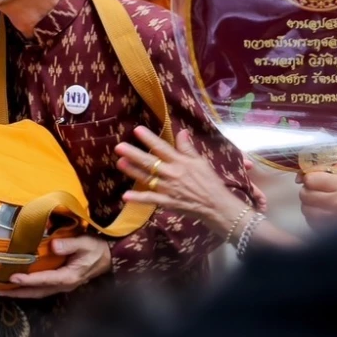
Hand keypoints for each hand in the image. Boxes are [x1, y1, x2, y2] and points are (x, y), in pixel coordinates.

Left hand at [0, 234, 111, 298]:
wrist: (108, 257)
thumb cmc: (96, 249)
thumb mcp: (86, 243)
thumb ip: (70, 244)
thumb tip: (53, 245)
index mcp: (69, 276)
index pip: (45, 280)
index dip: (28, 279)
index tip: (13, 277)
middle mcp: (63, 285)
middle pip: (37, 292)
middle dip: (18, 292)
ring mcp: (62, 286)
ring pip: (38, 292)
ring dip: (21, 292)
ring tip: (3, 290)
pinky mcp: (60, 282)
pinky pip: (42, 288)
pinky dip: (29, 288)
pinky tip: (19, 285)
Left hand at [116, 126, 253, 233]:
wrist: (217, 206)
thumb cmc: (210, 182)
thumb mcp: (201, 162)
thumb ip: (188, 148)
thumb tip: (181, 131)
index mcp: (180, 162)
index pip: (162, 148)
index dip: (149, 139)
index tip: (137, 130)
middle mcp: (172, 174)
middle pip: (150, 163)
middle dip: (134, 154)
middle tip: (119, 147)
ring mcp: (168, 189)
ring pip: (147, 179)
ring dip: (133, 171)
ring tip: (120, 163)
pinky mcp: (167, 202)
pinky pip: (151, 200)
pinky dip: (138, 198)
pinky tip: (125, 196)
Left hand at [298, 171, 336, 229]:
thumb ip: (322, 176)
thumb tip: (299, 177)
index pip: (311, 180)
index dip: (310, 179)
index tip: (315, 180)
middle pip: (305, 196)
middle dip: (308, 192)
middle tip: (316, 191)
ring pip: (307, 212)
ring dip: (309, 206)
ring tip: (319, 203)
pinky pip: (313, 225)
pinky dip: (314, 219)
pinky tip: (322, 214)